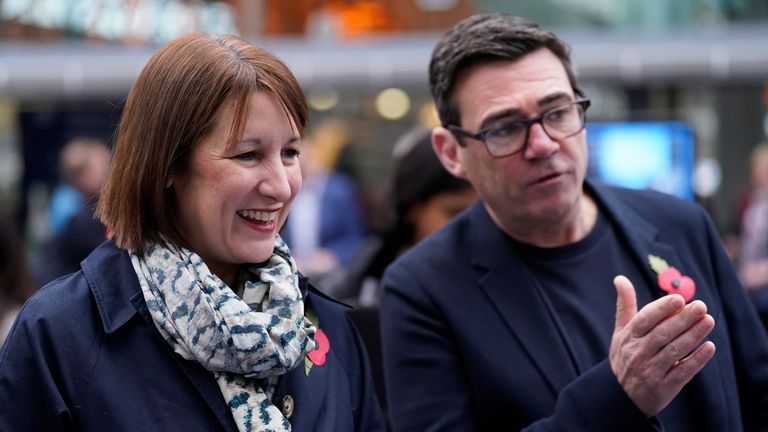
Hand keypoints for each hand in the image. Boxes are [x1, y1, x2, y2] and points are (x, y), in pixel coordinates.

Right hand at [610, 275, 715, 415]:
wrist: (621, 396)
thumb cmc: (624, 357)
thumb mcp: (620, 332)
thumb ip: (625, 305)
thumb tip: (620, 278)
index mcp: (628, 338)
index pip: (645, 320)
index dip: (661, 309)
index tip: (679, 298)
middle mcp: (637, 353)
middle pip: (663, 334)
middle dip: (682, 319)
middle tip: (701, 306)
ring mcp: (650, 371)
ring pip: (674, 351)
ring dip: (693, 335)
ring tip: (709, 320)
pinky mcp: (664, 387)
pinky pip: (683, 372)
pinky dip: (696, 360)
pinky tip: (709, 347)